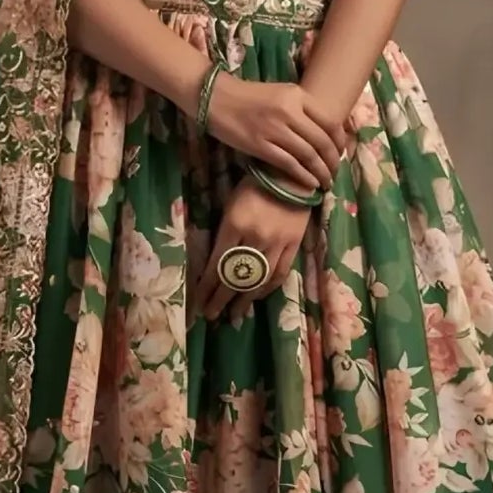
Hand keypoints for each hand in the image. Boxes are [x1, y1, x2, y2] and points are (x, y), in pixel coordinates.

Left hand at [193, 176, 311, 324]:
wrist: (290, 175)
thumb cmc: (252, 186)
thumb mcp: (230, 205)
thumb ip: (223, 234)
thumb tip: (214, 265)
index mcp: (234, 226)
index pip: (217, 265)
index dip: (207, 287)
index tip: (198, 303)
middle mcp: (255, 239)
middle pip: (236, 278)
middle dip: (221, 300)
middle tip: (211, 316)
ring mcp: (277, 244)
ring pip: (258, 281)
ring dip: (244, 300)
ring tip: (234, 315)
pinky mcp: (294, 246)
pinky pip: (280, 274)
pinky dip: (267, 289)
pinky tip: (257, 297)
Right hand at [205, 69, 350, 193]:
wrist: (215, 97)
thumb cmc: (247, 96)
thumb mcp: (280, 93)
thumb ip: (301, 108)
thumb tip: (323, 133)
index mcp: (296, 96)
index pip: (330, 122)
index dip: (340, 142)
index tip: (341, 153)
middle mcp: (289, 111)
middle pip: (322, 141)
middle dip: (332, 162)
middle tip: (334, 173)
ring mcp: (274, 129)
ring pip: (308, 155)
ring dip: (321, 172)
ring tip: (325, 182)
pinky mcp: (260, 145)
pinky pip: (289, 164)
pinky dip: (303, 176)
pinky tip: (310, 184)